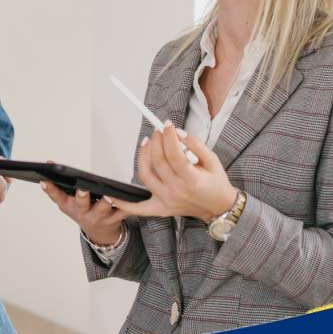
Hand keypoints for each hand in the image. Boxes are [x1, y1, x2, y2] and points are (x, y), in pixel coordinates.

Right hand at [39, 159, 127, 246]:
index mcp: (69, 206)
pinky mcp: (115, 218)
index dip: (51, 189)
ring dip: (105, 203)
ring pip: (102, 209)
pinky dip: (128, 207)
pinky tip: (132, 198)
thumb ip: (57, 184)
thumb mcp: (66, 201)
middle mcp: (82, 212)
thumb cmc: (82, 210)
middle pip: (81, 204)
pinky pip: (122, 212)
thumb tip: (49, 162)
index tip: (45, 180)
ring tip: (108, 195)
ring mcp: (99, 217)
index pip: (57, 196)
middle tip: (82, 188)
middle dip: (81, 196)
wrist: (99, 232)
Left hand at [108, 124, 237, 220]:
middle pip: (158, 162)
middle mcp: (177, 191)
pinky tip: (113, 196)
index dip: (169, 136)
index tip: (167, 125)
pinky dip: (124, 203)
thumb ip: (197, 145)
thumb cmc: (217, 184)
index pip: (174, 154)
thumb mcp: (213, 160)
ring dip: (143, 156)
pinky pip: (138, 208)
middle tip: (158, 131)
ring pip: (146, 175)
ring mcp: (166, 201)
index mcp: (192, 180)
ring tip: (147, 143)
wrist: (219, 208)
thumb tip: (179, 133)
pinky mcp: (160, 208)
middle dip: (157, 141)